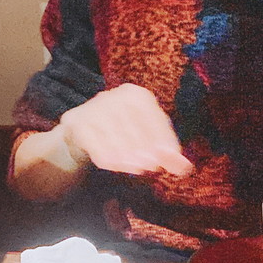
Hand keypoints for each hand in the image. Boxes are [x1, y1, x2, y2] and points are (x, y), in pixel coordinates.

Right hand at [58, 83, 192, 175]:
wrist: (83, 131)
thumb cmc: (124, 134)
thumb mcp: (149, 140)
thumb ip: (168, 154)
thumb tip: (185, 168)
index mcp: (136, 95)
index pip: (154, 119)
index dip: (162, 142)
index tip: (164, 160)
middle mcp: (114, 95)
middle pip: (135, 130)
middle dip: (145, 152)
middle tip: (150, 167)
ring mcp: (93, 107)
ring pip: (115, 139)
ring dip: (127, 158)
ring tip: (135, 168)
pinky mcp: (77, 120)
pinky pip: (94, 144)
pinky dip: (106, 157)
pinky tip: (116, 165)